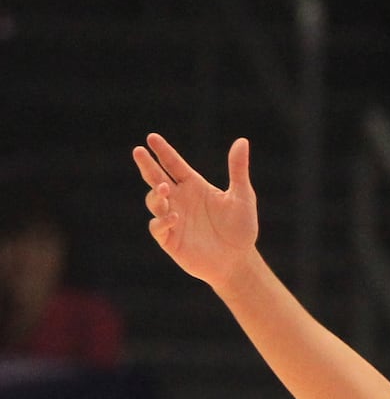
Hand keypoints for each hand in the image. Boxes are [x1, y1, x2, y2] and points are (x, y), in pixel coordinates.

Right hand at [132, 134, 258, 286]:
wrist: (238, 260)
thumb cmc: (241, 228)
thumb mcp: (243, 196)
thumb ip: (238, 170)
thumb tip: (242, 141)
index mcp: (194, 186)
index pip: (174, 165)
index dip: (163, 151)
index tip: (151, 137)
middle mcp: (180, 200)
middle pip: (157, 178)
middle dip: (147, 165)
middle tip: (138, 151)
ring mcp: (173, 219)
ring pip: (154, 201)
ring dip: (157, 194)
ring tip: (165, 188)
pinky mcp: (170, 239)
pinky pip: (158, 227)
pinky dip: (162, 221)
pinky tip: (173, 217)